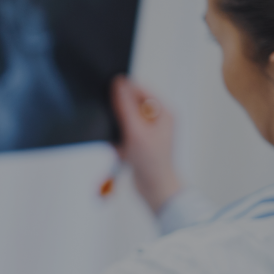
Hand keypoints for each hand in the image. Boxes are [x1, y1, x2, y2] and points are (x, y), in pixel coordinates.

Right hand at [111, 75, 181, 214]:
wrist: (155, 188)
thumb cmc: (152, 163)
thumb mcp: (136, 131)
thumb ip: (126, 106)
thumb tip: (118, 84)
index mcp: (164, 112)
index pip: (141, 90)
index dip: (124, 90)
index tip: (108, 90)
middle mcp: (159, 119)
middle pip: (132, 104)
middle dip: (120, 115)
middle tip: (119, 127)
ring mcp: (150, 130)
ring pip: (126, 119)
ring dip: (119, 129)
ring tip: (123, 141)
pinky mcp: (141, 141)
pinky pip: (124, 132)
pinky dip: (119, 139)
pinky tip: (122, 150)